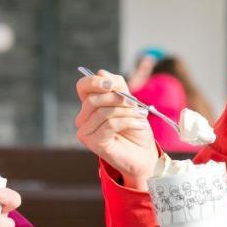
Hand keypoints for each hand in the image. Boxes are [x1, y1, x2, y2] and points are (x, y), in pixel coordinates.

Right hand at [75, 70, 155, 188]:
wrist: (144, 153)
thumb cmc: (135, 128)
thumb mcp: (129, 102)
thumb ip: (117, 87)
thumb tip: (101, 73)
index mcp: (90, 105)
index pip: (82, 87)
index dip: (94, 82)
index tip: (112, 84)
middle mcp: (83, 118)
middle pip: (93, 99)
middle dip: (118, 99)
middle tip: (136, 104)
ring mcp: (86, 132)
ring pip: (103, 112)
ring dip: (127, 111)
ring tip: (141, 115)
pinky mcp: (93, 143)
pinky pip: (110, 124)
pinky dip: (129, 122)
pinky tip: (139, 124)